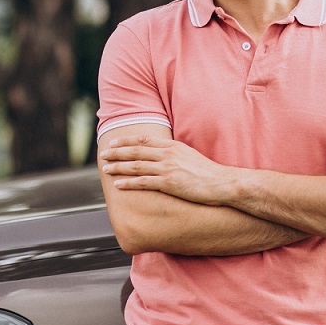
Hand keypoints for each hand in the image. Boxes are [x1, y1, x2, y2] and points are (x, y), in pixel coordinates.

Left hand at [99, 135, 228, 204]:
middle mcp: (167, 155)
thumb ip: (175, 153)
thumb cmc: (208, 173)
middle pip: (136, 151)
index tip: (114, 143)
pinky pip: (143, 182)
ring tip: (105, 168)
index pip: (144, 140)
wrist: (222, 183)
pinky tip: (118, 184)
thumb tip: (163, 154)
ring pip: (136, 166)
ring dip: (118, 167)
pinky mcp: (169, 183)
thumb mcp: (190, 156)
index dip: (126, 141)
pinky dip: (128, 182)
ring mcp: (167, 169)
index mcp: (172, 146)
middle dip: (117, 152)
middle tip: (103, 154)